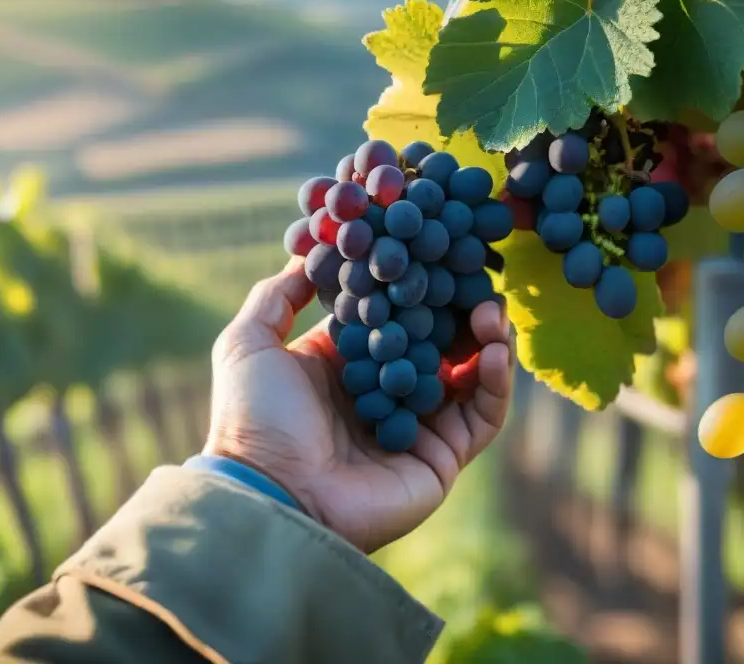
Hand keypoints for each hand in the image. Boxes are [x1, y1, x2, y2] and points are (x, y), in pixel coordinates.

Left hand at [204, 257, 512, 553]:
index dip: (415, 284)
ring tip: (490, 310)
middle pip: (438, 340)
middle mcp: (386, 390)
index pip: (395, 313)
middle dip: (460, 308)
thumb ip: (276, 296)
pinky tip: (495, 349)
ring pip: (468, 374)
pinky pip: (482, 416)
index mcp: (345, 362)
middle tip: (476, 279)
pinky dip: (495, 382)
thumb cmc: (254, 418)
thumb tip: (308, 252)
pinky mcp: (441, 456)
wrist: (271, 492)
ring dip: (486, 339)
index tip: (433, 251)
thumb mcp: (249, 343)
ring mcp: (417, 425)